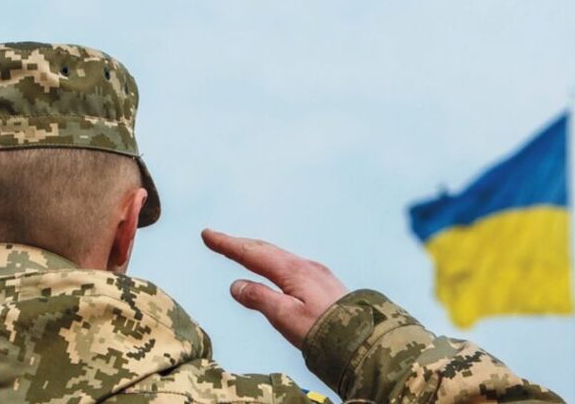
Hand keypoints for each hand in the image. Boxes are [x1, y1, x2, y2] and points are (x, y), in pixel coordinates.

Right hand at [201, 229, 348, 348]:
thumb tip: (236, 285)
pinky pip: (290, 264)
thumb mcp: (286, 318)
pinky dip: (272, 261)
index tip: (207, 234)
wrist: (367, 339)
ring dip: (256, 251)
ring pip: (279, 256)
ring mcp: (317, 273)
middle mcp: (305, 266)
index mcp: (292, 271)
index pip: (251, 253)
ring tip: (240, 250)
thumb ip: (259, 299)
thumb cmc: (326, 332)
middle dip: (238, 244)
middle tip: (215, 239)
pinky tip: (274, 269)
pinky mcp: (325, 284)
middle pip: (264, 249)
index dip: (227, 244)